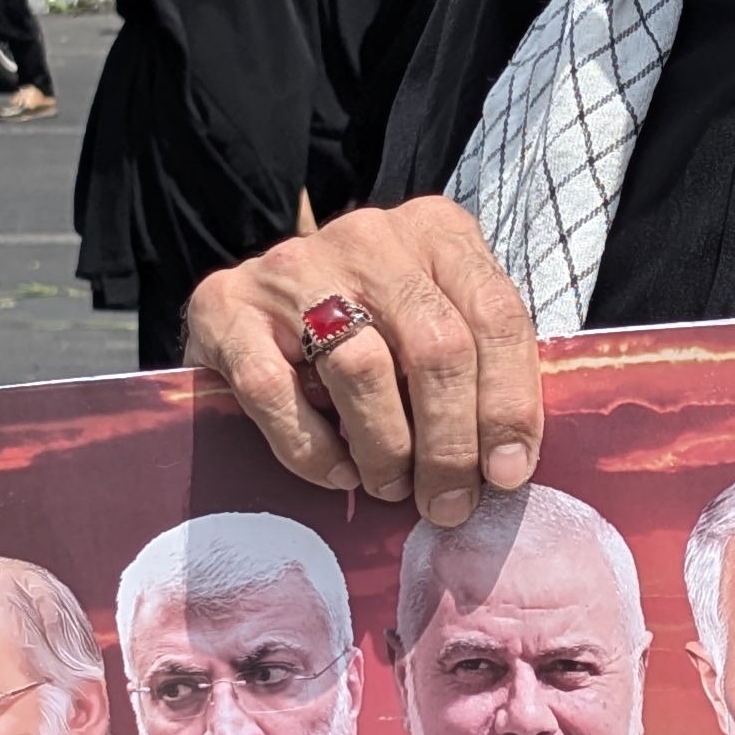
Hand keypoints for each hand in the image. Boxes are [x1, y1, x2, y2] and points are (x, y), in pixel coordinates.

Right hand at [186, 199, 547, 522]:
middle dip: (451, 444)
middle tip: (449, 504)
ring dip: (387, 450)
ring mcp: (293, 266)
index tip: (508, 472)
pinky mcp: (226, 307)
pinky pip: (276, 391)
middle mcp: (369, 236)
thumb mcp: (433, 319)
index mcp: (436, 231)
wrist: (253, 299)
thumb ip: (475, 364)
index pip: (495, 315)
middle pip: (436, 346)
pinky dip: (314, 449)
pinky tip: (338, 474)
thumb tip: (508, 462)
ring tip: (393, 488)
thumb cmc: (367, 327)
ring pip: (362, 369)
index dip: (508, 403)